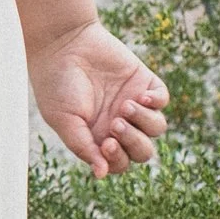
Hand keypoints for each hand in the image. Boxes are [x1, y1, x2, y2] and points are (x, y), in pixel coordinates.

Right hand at [30, 20, 167, 178]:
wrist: (63, 43)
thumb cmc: (56, 84)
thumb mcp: (64, 120)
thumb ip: (83, 147)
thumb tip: (101, 175)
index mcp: (98, 138)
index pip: (120, 163)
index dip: (118, 160)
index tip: (106, 144)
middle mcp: (118, 124)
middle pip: (143, 151)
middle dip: (134, 142)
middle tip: (116, 123)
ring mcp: (133, 104)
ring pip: (157, 128)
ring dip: (144, 122)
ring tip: (125, 105)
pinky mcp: (143, 82)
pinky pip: (163, 101)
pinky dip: (156, 103)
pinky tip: (140, 96)